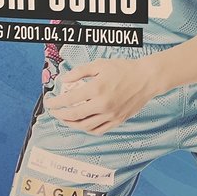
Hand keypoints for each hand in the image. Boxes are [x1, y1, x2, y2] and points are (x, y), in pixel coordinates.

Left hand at [44, 57, 165, 133]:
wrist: (147, 78)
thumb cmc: (124, 69)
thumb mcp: (100, 65)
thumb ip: (79, 72)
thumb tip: (63, 80)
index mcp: (97, 88)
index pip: (69, 99)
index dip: (55, 103)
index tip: (49, 102)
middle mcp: (103, 104)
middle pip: (74, 115)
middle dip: (59, 114)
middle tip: (54, 111)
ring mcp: (111, 114)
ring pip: (84, 126)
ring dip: (71, 124)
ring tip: (66, 118)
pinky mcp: (118, 120)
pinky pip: (98, 130)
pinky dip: (86, 129)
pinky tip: (82, 124)